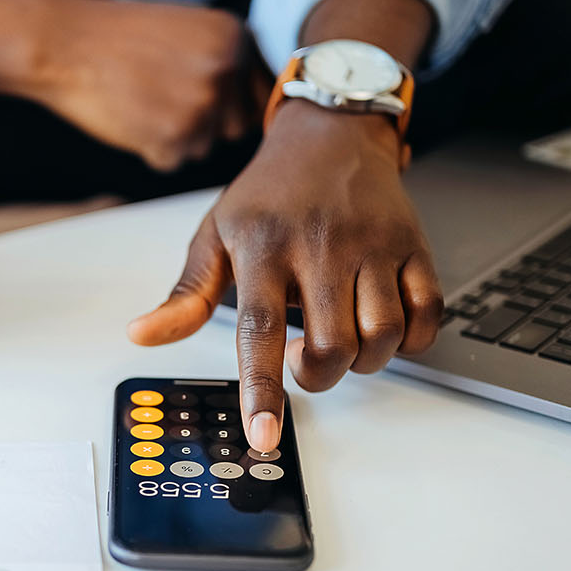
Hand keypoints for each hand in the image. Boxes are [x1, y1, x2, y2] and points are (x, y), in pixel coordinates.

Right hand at [25, 0, 263, 171]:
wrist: (63, 42)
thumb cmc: (118, 35)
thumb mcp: (186, 26)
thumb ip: (225, 57)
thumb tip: (255, 102)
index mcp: (237, 36)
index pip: (258, 93)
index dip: (229, 103)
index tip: (198, 99)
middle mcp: (229, 69)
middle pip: (235, 126)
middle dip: (204, 123)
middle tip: (160, 97)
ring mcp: (203, 104)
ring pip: (203, 147)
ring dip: (174, 136)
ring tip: (139, 99)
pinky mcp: (174, 137)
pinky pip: (172, 160)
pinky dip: (149, 148)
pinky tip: (127, 115)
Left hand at [126, 100, 443, 451]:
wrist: (331, 134)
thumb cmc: (269, 193)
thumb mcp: (215, 234)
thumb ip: (185, 294)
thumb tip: (142, 335)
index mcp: (264, 247)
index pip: (259, 331)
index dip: (261, 389)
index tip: (263, 435)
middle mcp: (322, 246)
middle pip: (331, 346)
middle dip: (317, 376)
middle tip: (303, 360)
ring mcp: (374, 245)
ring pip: (382, 336)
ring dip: (364, 361)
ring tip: (341, 342)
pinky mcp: (414, 246)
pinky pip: (427, 315)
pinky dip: (411, 340)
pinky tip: (383, 328)